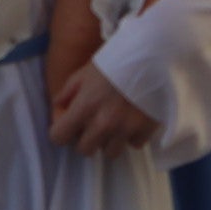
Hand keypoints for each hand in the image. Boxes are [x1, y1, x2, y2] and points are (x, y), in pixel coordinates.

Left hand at [46, 62, 160, 156]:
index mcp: (84, 107)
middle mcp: (102, 124)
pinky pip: (134, 144)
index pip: (58, 137)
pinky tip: (133, 121)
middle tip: (94, 124)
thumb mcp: (83, 72)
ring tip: (115, 124)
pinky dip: (132, 136)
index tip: (70, 125)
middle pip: (85, 150)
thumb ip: (67, 93)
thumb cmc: (114, 61)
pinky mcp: (145, 131)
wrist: (152, 56)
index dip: (61, 132)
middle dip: (86, 139)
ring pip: (110, 152)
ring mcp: (125, 130)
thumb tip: (59, 109)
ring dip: (110, 141)